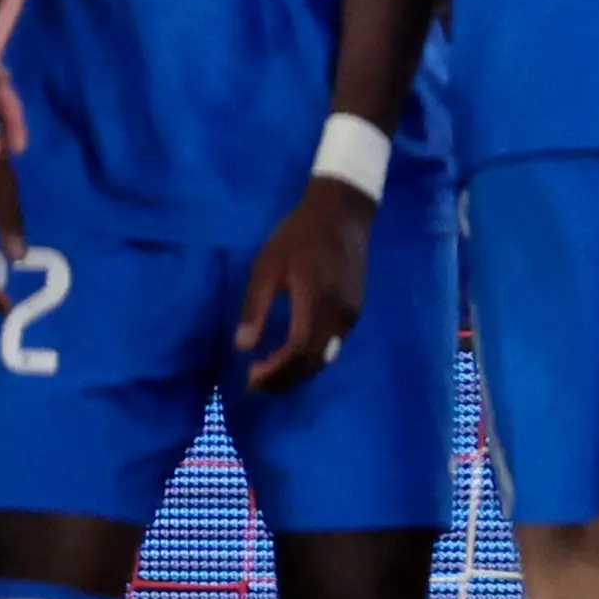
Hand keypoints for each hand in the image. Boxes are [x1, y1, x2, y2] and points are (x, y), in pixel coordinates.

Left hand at [235, 175, 374, 392]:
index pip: (297, 350)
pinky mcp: (355, 311)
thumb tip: (243, 347)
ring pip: (326, 356)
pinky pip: (334, 345)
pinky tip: (294, 354)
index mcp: (314, 300)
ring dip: (299, 372)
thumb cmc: (298, 236)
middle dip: (285, 379)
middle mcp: (338, 314)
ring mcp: (351, 314)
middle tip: (258, 385)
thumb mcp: (267, 265)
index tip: (251, 380)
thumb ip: (255, 307)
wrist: (342, 214)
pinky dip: (312, 358)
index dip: (275, 371)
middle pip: (313, 361)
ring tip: (273, 375)